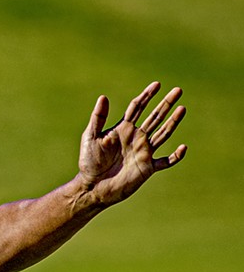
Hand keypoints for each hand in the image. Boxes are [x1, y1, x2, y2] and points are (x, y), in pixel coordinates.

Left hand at [79, 82, 186, 205]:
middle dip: (166, 104)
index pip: (138, 107)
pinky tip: (183, 147)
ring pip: (163, 134)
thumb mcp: (90, 137)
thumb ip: (98, 118)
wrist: (93, 186)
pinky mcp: (147, 168)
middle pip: (155, 117)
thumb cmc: (89, 162)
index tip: (157, 84)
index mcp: (123, 129)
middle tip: (178, 90)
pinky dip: (175, 156)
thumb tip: (103, 97)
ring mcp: (143, 152)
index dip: (147, 95)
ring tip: (182, 108)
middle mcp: (136, 138)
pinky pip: (166, 161)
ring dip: (173, 122)